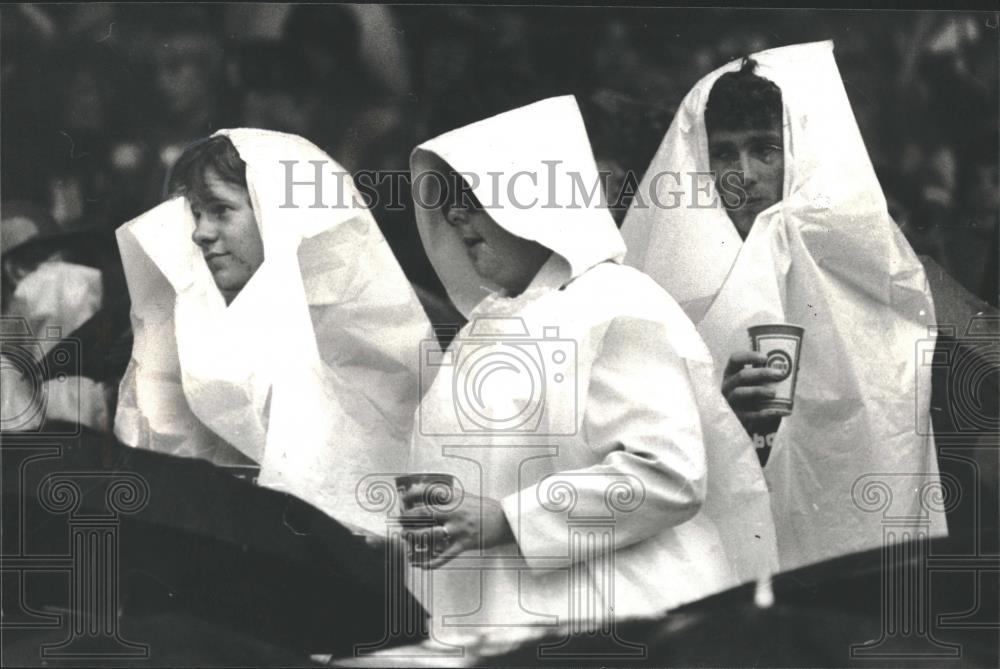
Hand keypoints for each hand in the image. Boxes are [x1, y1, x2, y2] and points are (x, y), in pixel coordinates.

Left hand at [399, 489, 514, 568]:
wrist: (505, 521)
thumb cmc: (486, 509)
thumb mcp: (467, 497)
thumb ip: (450, 497)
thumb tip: (429, 497)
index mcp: (456, 498)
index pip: (430, 492)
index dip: (413, 494)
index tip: (404, 497)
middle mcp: (455, 512)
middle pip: (425, 513)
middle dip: (408, 516)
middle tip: (399, 518)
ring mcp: (458, 529)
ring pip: (430, 534)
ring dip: (414, 537)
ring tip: (404, 538)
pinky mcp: (463, 545)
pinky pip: (443, 556)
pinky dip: (429, 562)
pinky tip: (419, 564)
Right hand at [722, 351, 785, 432]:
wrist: (748, 423)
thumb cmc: (754, 397)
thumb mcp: (757, 384)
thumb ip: (769, 376)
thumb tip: (795, 367)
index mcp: (732, 373)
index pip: (735, 359)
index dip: (749, 356)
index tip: (765, 357)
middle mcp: (727, 386)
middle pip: (742, 375)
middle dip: (761, 373)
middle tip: (779, 374)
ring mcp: (730, 401)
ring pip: (741, 392)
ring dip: (759, 391)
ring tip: (774, 393)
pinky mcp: (736, 417)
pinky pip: (749, 414)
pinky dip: (765, 413)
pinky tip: (778, 411)